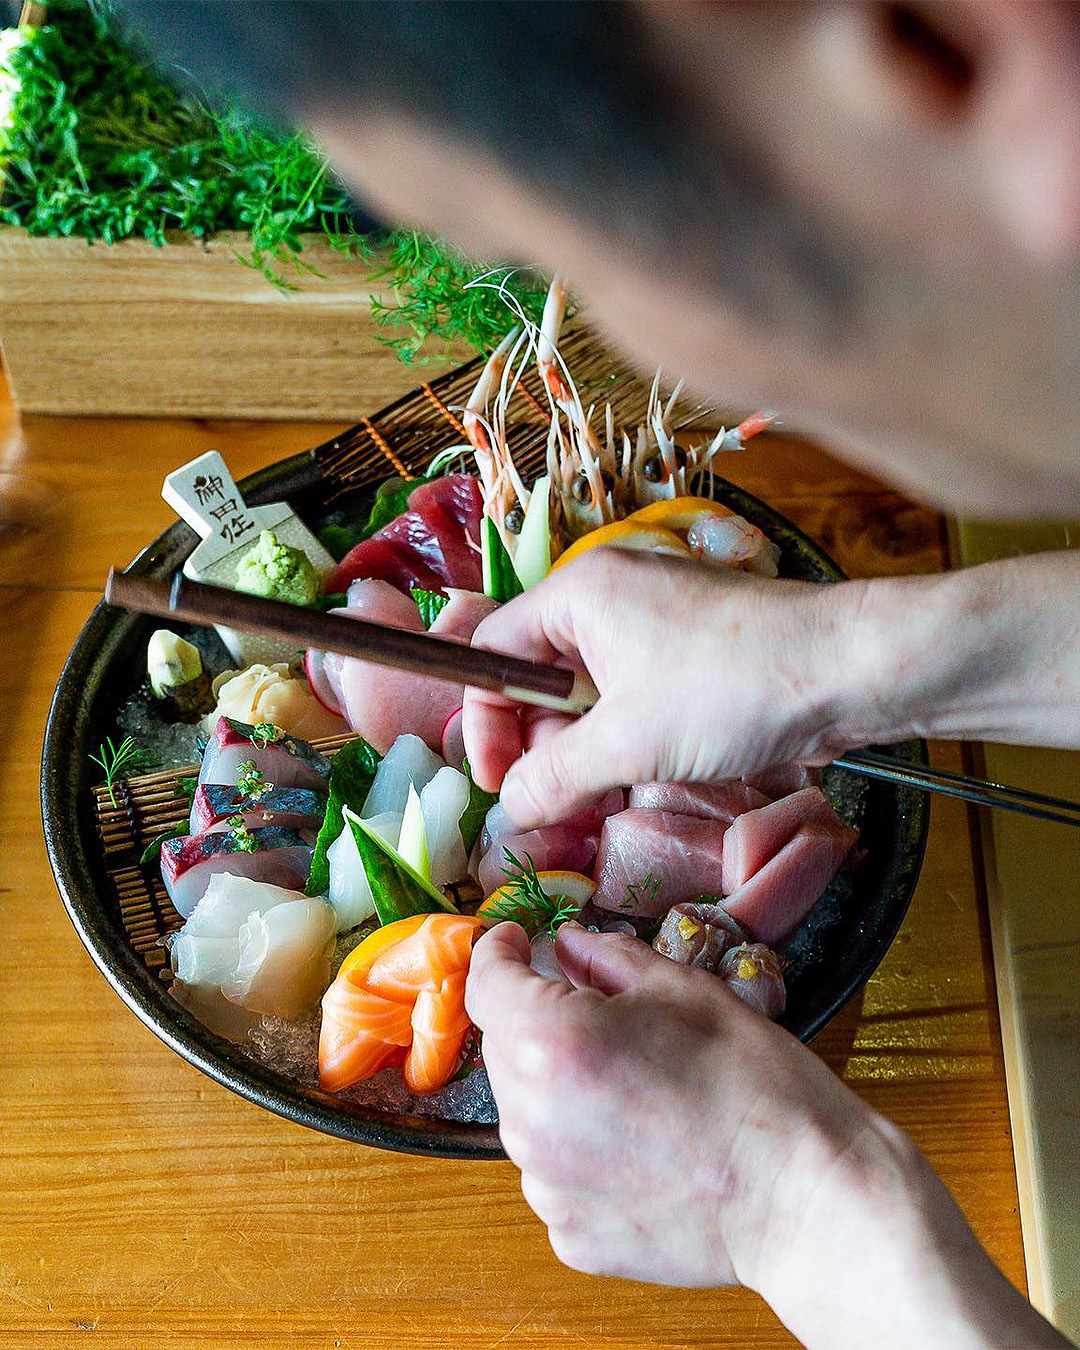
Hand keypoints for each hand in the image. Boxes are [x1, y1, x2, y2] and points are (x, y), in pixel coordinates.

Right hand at [463, 548, 871, 825]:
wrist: (849, 669)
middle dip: (540, 743)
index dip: (485, 723)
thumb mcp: (628, 741)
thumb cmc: (731, 688)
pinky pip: (634, 695)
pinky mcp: (691, 652)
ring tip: (601, 795)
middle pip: (540, 675)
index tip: (499, 782)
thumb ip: (554, 777)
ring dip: (584, 749)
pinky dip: (626, 737)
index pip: (495, 654)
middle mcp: (610, 598)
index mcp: (579, 594)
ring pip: (589, 692)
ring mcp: (655, 623)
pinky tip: (641, 776)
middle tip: (555, 800)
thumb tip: (510, 809)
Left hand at [466, 920, 885, 1289]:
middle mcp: (530, 1117)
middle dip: (541, 1019)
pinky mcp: (569, 1232)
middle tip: (605, 1015)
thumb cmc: (752, 1084)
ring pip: (527, 1109)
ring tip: (635, 1087)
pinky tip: (641, 1142)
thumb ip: (605, 957)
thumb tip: (566, 945)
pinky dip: (581, 1146)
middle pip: (505, 1047)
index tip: (517, 941)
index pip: (487, 983)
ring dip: (560, 1085)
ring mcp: (545, 1184)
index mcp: (551, 1040)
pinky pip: (554, 1169)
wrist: (801, 1194)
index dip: (500, 952)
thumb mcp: (681, 988)